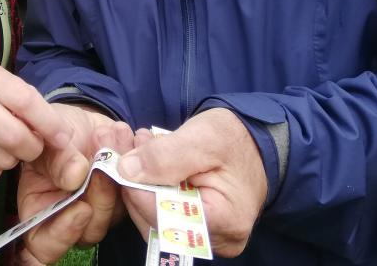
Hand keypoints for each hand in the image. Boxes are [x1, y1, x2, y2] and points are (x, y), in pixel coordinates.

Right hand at [0, 63, 78, 183]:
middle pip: (16, 137)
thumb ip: (29, 105)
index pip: (26, 101)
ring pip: (3, 159)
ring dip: (9, 160)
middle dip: (31, 149)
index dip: (49, 124)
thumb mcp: (0, 90)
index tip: (63, 139)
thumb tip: (62, 134)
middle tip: (28, 147)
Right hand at [17, 107, 133, 264]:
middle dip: (101, 199)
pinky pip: (136, 193)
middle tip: (104, 164)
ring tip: (112, 136)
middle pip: (87, 232)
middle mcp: (69, 217)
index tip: (82, 207)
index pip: (44, 242)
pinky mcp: (123, 198)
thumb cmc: (53, 130)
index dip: (63, 234)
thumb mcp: (47, 139)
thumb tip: (74, 176)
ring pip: (116, 216)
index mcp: (40, 208)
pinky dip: (134, 164)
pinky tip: (125, 135)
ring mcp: (99, 210)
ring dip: (119, 177)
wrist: (80, 120)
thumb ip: (55, 159)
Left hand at [117, 108, 267, 257]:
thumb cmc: (236, 139)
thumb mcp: (203, 137)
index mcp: (224, 220)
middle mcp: (217, 240)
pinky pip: (163, 215)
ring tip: (141, 148)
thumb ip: (165, 155)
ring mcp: (208, 238)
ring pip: (154, 220)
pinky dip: (152, 189)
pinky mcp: (197, 230)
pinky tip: (150, 162)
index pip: (162, 214)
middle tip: (128, 147)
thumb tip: (125, 170)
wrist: (257, 144)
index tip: (120, 157)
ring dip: (141, 184)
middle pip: (155, 221)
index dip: (135, 186)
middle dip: (135, 184)